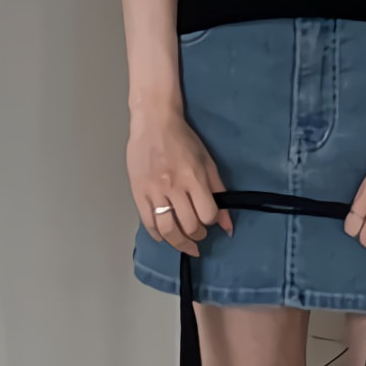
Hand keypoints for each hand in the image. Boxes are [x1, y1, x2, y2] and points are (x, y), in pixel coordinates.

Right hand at [127, 106, 232, 256]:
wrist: (154, 123)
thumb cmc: (183, 139)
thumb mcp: (207, 161)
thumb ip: (219, 191)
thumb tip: (227, 224)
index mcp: (194, 177)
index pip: (207, 214)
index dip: (212, 221)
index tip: (210, 220)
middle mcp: (174, 186)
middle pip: (188, 225)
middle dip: (197, 235)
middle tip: (199, 234)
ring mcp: (154, 191)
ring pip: (167, 230)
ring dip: (178, 242)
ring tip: (184, 243)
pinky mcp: (138, 192)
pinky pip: (148, 222)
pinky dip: (157, 235)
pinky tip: (164, 235)